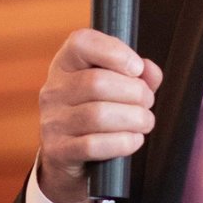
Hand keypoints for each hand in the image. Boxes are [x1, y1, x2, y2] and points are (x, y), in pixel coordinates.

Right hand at [34, 28, 163, 202]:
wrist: (69, 160)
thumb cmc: (95, 116)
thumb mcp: (115, 90)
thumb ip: (136, 77)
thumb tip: (150, 70)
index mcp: (66, 65)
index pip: (81, 42)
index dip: (114, 51)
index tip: (136, 68)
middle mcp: (54, 90)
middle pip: (96, 82)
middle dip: (134, 92)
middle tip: (147, 103)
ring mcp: (53, 121)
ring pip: (98, 115)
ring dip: (133, 119)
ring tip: (145, 122)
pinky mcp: (58, 150)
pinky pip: (93, 145)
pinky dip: (122, 143)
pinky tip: (133, 140)